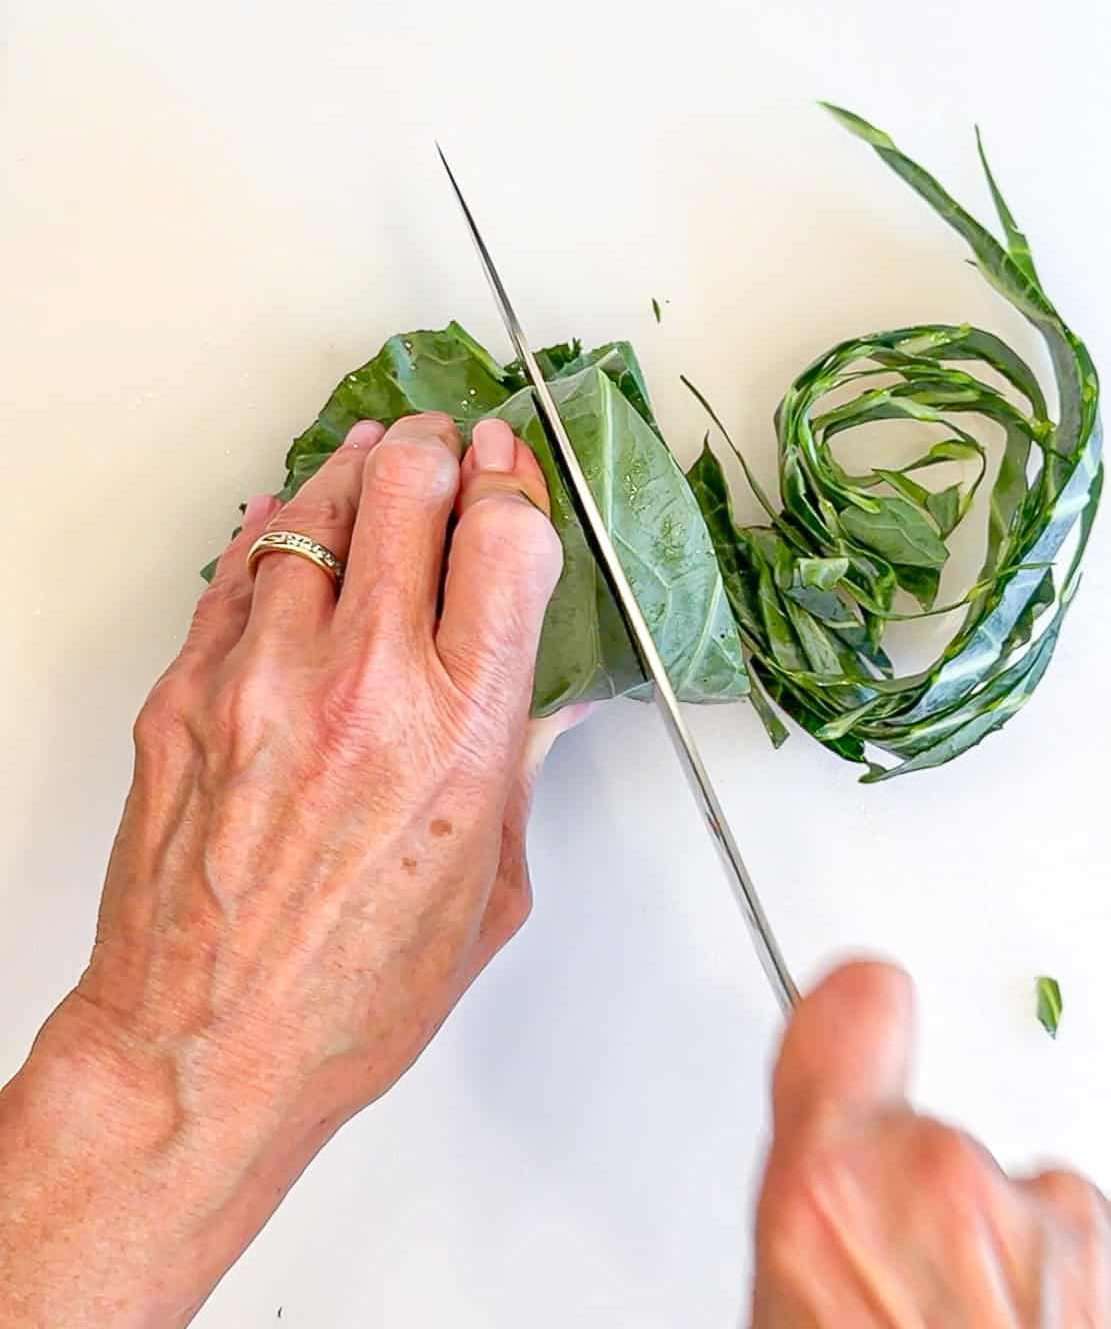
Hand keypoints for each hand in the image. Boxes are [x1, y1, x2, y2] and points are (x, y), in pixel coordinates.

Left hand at [1, 413, 566, 1324]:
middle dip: (439, 447)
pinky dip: (275, 531)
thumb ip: (517, 768)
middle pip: (407, 486)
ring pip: (314, 506)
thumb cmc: (349, 994)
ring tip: (375, 461)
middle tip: (448, 442)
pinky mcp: (187, 691)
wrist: (202, 1049)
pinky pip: (236, 569)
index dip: (513, 479)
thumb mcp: (490, 885)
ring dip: (357, 470)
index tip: (511, 466)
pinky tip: (294, 522)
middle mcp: (363, 687)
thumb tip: (543, 698)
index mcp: (459, 732)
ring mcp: (261, 679)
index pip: (502, 538)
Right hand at [753, 962, 1110, 1326]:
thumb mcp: (804, 1319)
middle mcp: (947, 1183)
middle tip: (933, 1323)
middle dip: (949, 1227)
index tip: (868, 1023)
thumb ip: (826, 1237)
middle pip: (947, 1147)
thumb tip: (839, 1214)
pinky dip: (1105, 1299)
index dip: (861, 1022)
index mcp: (829, 1197)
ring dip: (1034, 1273)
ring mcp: (1057, 1221)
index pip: (852, 1012)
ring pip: (1039, 1206)